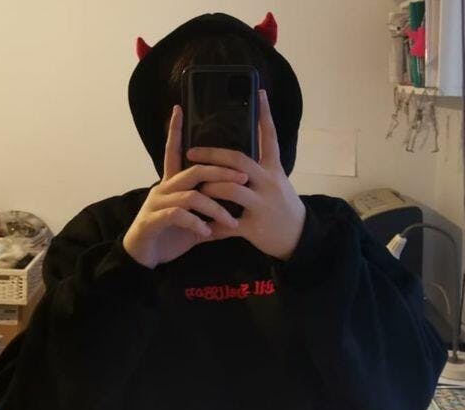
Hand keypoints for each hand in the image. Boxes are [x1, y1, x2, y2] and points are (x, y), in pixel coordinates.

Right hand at [123, 105, 247, 268]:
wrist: (145, 257)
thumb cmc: (170, 236)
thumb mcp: (194, 222)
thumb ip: (209, 213)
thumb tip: (235, 210)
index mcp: (173, 185)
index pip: (174, 152)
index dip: (175, 131)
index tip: (178, 108)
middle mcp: (165, 188)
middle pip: (195, 171)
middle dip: (221, 172)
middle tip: (243, 179)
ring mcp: (157, 203)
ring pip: (190, 195)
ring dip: (214, 207)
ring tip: (230, 222)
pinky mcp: (153, 220)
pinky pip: (178, 215)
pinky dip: (195, 223)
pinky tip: (206, 231)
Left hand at [186, 89, 305, 260]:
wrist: (299, 237)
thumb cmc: (284, 206)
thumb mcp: (278, 182)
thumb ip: (261, 168)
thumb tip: (238, 155)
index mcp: (274, 170)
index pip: (270, 138)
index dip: (265, 115)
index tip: (259, 92)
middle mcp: (269, 183)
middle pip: (238, 161)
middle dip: (212, 155)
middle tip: (191, 152)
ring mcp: (261, 204)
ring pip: (230, 190)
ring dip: (209, 187)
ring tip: (196, 187)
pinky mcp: (254, 226)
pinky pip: (227, 225)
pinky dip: (212, 227)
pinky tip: (200, 226)